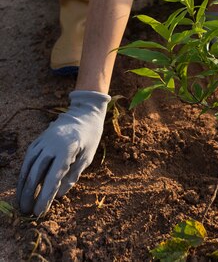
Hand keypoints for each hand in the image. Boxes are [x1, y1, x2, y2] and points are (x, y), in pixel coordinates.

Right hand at [17, 90, 109, 215]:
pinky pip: (28, 157)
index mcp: (67, 149)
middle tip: (26, 212)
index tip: (39, 212)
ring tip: (20, 202)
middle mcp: (52, 144)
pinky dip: (24, 171)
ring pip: (28, 165)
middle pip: (36, 173)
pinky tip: (22, 184)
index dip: (44, 197)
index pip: (53, 178)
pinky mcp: (39, 138)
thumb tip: (58, 195)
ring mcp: (44, 140)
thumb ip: (73, 175)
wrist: (85, 112)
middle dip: (30, 195)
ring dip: (22, 185)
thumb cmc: (90, 137)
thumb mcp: (88, 156)